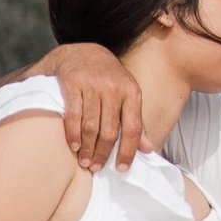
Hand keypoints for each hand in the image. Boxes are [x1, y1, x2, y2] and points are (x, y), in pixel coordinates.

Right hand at [52, 43, 150, 171]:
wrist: (82, 51)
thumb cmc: (108, 79)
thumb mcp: (128, 94)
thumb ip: (136, 122)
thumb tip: (148, 149)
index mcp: (131, 92)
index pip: (133, 128)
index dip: (128, 151)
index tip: (122, 169)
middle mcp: (113, 88)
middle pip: (110, 131)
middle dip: (103, 154)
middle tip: (96, 168)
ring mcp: (92, 85)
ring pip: (91, 126)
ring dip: (87, 148)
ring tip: (84, 161)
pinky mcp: (73, 83)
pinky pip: (74, 115)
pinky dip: (73, 134)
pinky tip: (74, 146)